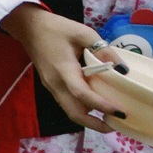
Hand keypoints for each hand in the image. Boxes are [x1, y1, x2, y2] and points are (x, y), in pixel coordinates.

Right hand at [0, 4, 123, 128]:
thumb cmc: (56, 28)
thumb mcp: (83, 33)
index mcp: (63, 70)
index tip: (121, 111)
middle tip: (116, 125)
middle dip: (95, 124)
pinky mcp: (51, 86)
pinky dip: (82, 110)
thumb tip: (123, 69)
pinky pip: (67, 103)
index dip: (102, 105)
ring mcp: (52, 87)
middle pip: (74, 113)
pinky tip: (95, 105)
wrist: (28, 27)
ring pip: (70, 111)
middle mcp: (56, 84)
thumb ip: (103, 50)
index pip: (83, 94)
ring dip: (89, 119)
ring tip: (109, 118)